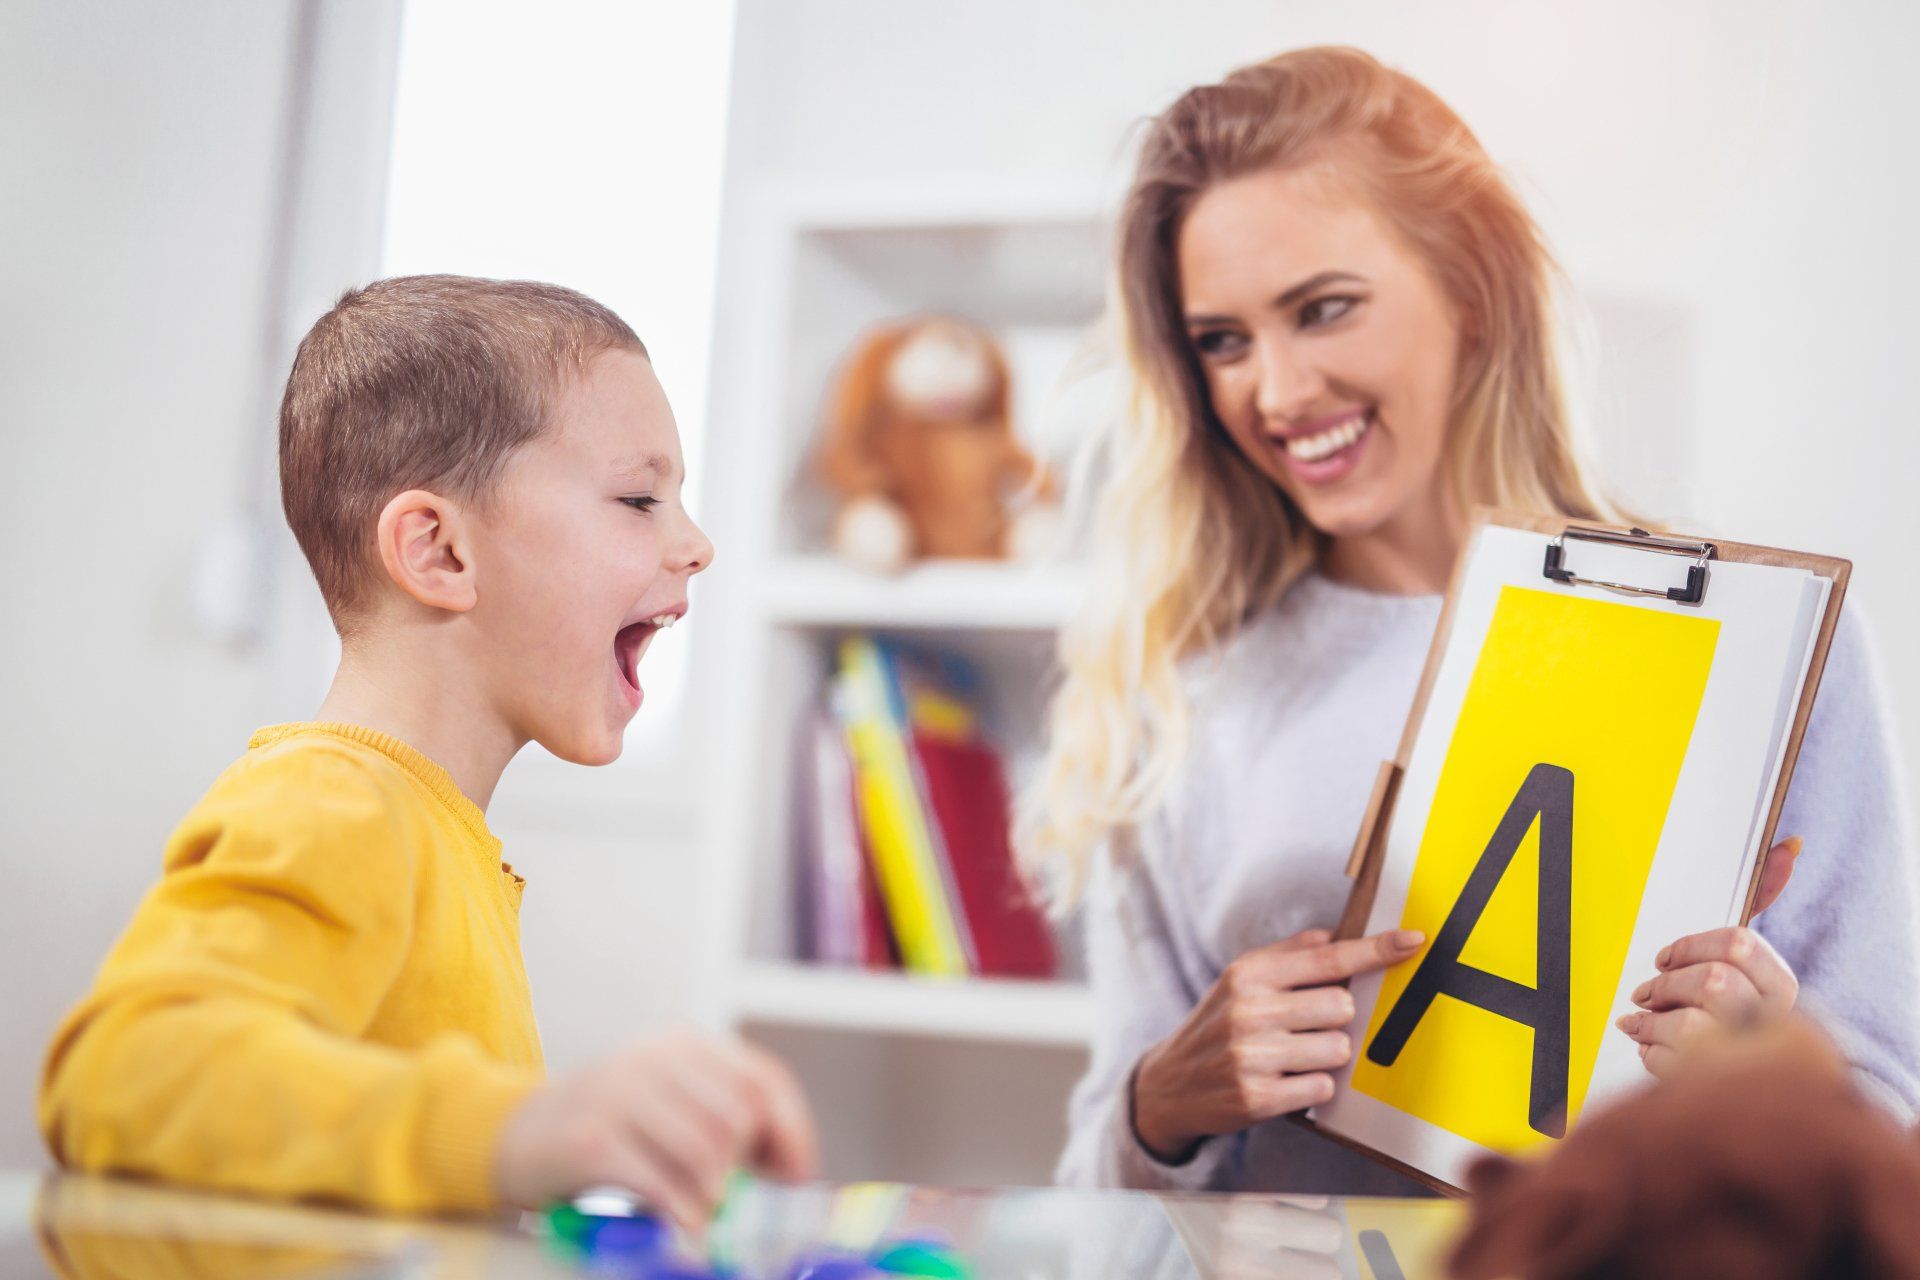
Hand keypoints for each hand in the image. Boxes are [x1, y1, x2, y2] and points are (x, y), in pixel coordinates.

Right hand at [492, 1029, 817, 1226]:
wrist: (515, 1134)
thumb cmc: (606, 1125)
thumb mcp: (666, 1102)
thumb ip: (719, 1117)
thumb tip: (786, 1167)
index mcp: (683, 1044)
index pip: (763, 1080)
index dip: (792, 1131)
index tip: (797, 1175)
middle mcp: (653, 1058)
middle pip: (739, 1117)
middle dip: (748, 1168)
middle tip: (738, 1197)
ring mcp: (619, 1093)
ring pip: (707, 1151)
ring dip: (715, 1196)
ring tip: (703, 1211)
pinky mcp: (591, 1139)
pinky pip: (661, 1183)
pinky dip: (683, 1214)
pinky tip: (682, 1223)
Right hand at [1131, 926, 1424, 1163]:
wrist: (1170, 1083)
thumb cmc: (1218, 1024)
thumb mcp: (1240, 979)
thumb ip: (1288, 954)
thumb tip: (1333, 936)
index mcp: (1249, 973)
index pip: (1327, 959)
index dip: (1375, 950)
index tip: (1413, 940)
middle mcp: (1249, 1009)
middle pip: (1343, 1006)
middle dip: (1336, 1019)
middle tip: (1305, 1027)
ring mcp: (1252, 1055)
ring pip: (1338, 1049)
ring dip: (1327, 1056)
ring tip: (1294, 1056)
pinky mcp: (1257, 1097)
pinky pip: (1322, 1088)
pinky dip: (1314, 1087)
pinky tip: (1286, 1081)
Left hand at [1616, 837, 1802, 1076]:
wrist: (1740, 1086)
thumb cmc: (1734, 1007)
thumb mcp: (1747, 956)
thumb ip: (1764, 899)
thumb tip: (1790, 846)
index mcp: (1781, 987)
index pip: (1739, 944)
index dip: (1691, 946)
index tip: (1664, 957)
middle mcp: (1772, 1023)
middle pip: (1712, 983)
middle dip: (1667, 986)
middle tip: (1646, 992)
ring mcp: (1748, 1060)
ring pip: (1690, 1027)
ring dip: (1652, 1022)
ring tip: (1639, 1022)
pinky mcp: (1719, 1090)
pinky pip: (1671, 1064)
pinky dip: (1649, 1053)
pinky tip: (1650, 1050)